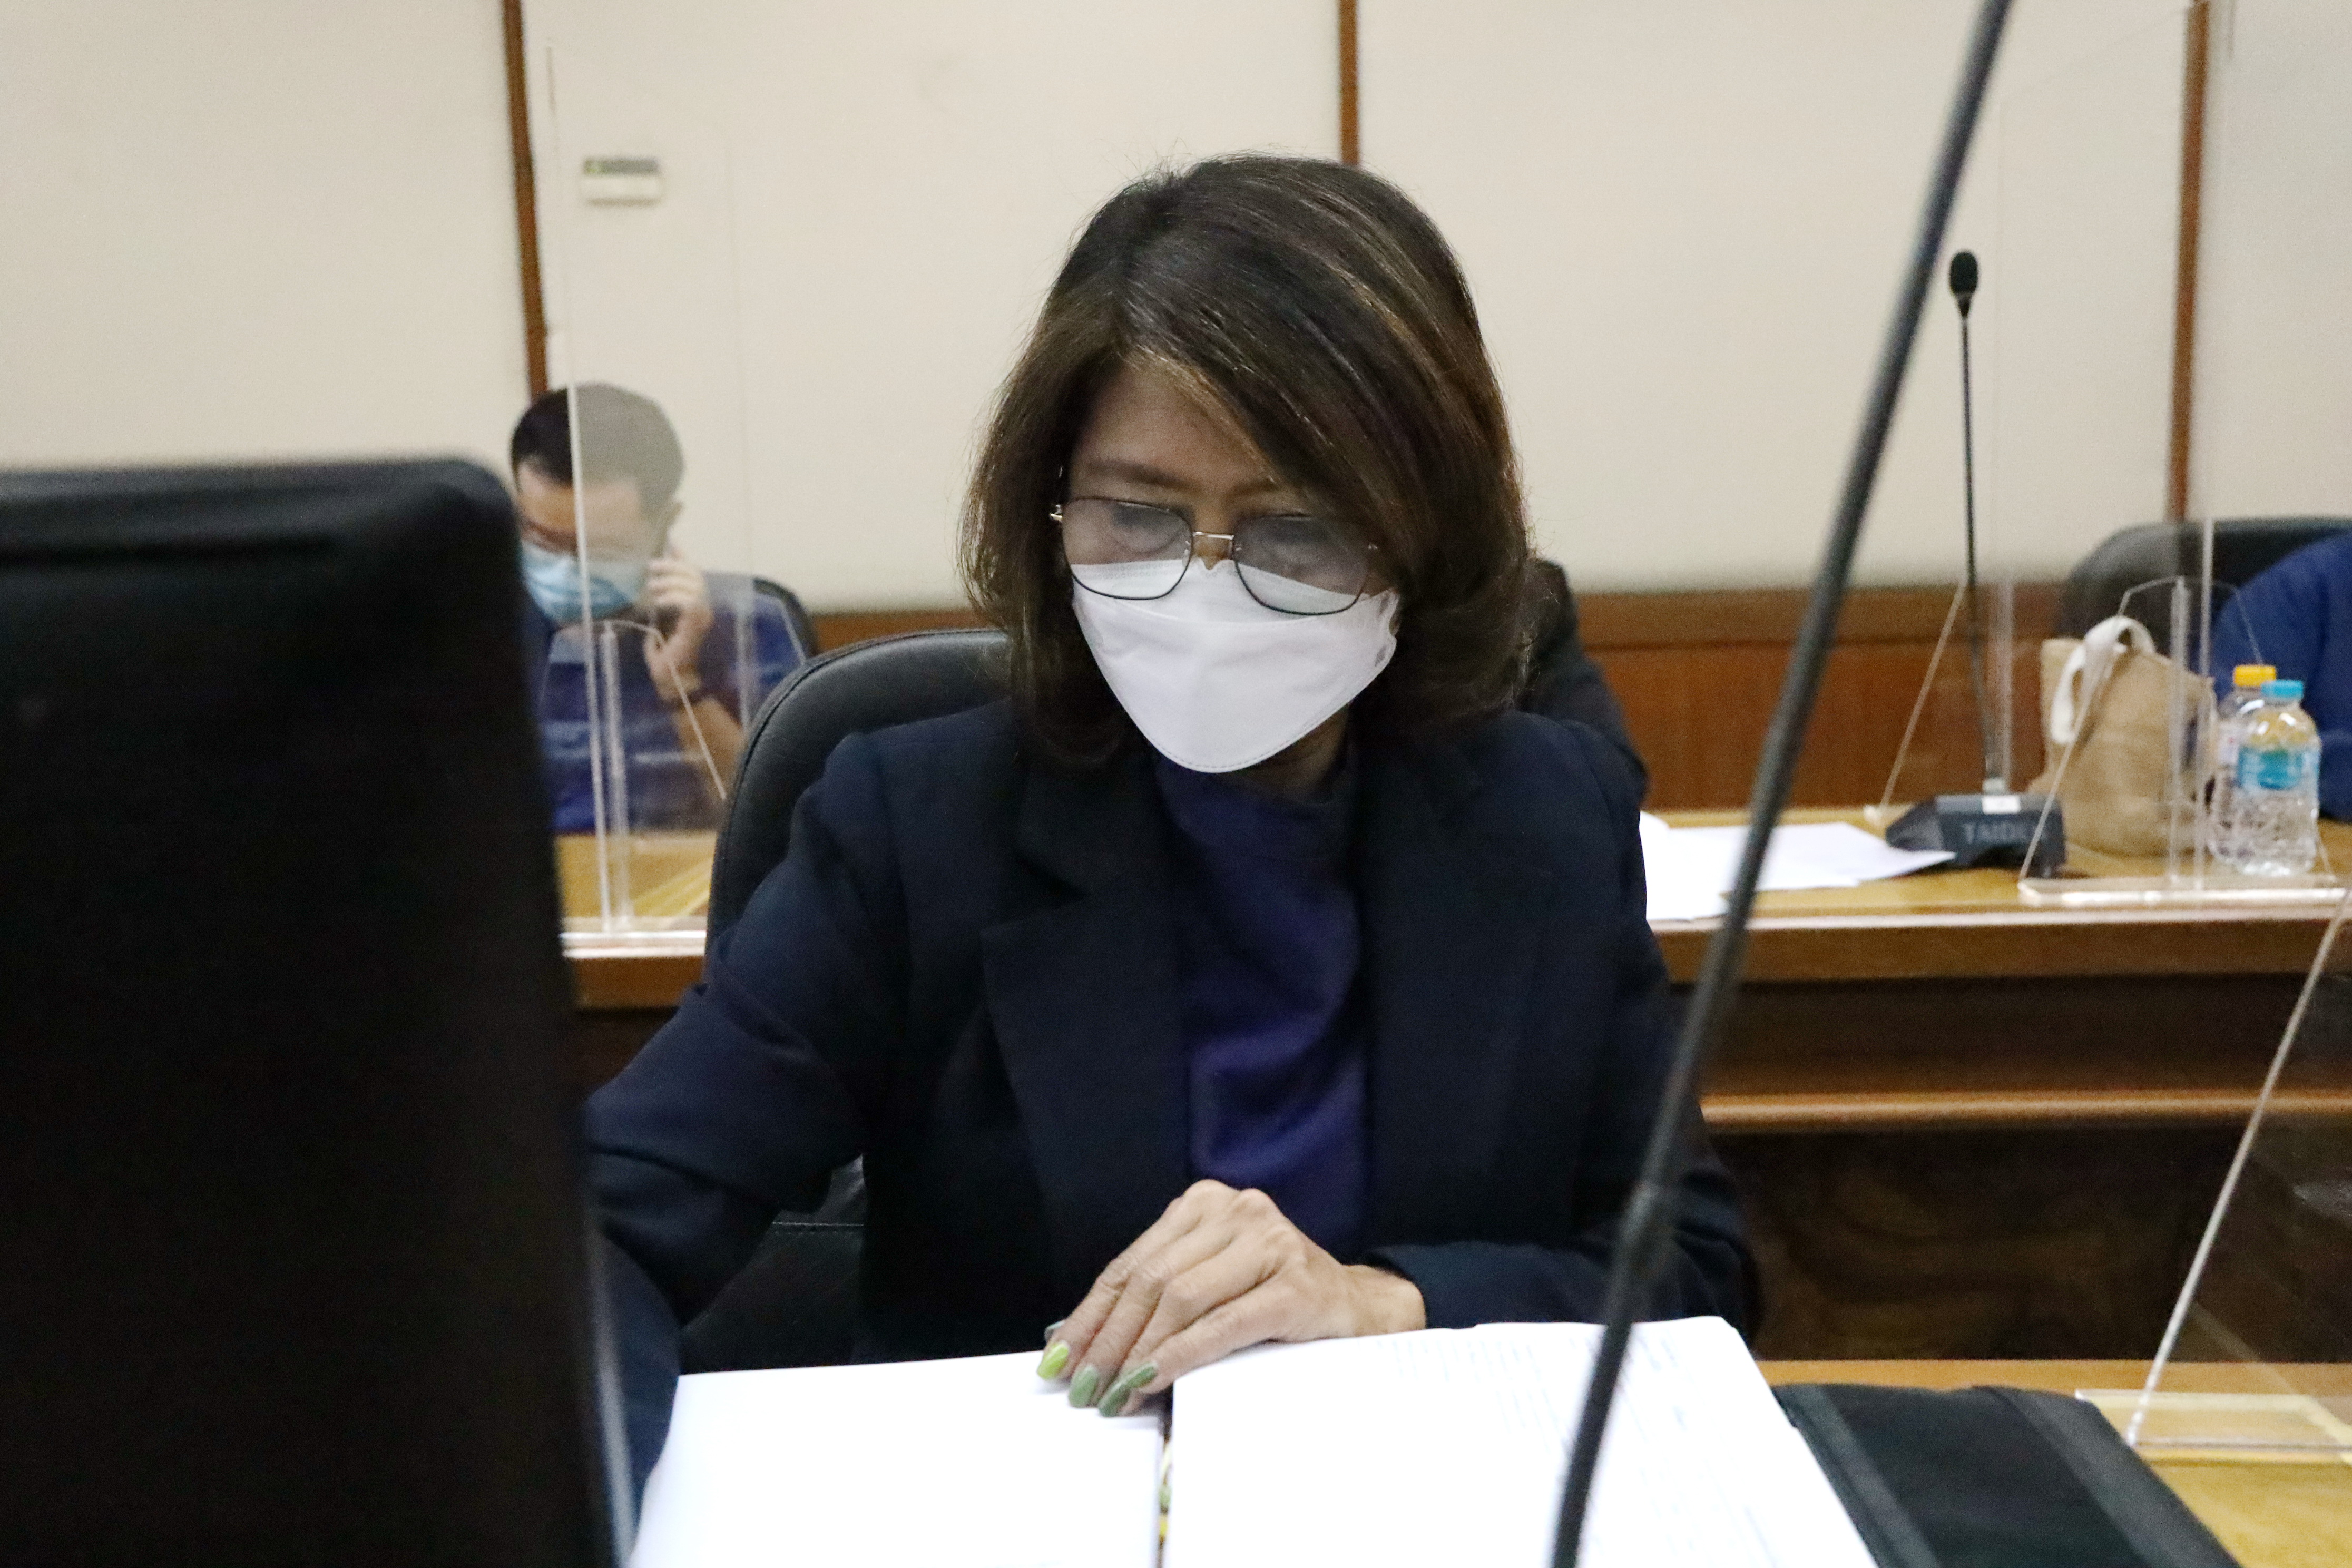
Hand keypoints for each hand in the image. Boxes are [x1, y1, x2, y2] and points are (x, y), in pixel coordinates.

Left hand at [640, 554, 714, 696]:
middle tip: (652, 566)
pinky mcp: (697, 625)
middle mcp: (705, 610)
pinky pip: (689, 601)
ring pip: (694, 585)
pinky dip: (673, 597)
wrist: (676, 683)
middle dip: (673, 565)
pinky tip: (660, 601)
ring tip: (653, 586)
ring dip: (671, 581)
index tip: (671, 538)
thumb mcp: (657, 625)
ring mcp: (704, 617)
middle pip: (695, 575)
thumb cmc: (667, 660)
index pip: (693, 573)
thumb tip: (652, 587)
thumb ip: (659, 606)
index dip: (682, 555)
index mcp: (696, 607)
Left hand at [1038, 1180, 1423, 1416]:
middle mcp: (1236, 1211)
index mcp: (1205, 1203)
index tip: (1059, 1359)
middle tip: (1083, 1388)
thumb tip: (1071, 1340)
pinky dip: (1182, 1354)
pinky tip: (1154, 1379)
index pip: (1131, 1263)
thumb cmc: (1273, 1300)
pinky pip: (1224, 1322)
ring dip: (1139, 1353)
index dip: (1090, 1314)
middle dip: (1108, 1339)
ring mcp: (1270, 1243)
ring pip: (1181, 1297)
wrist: (1359, 1309)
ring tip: (1114, 1393)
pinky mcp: (1295, 1284)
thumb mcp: (1211, 1283)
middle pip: (1150, 1279)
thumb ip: (1155, 1299)